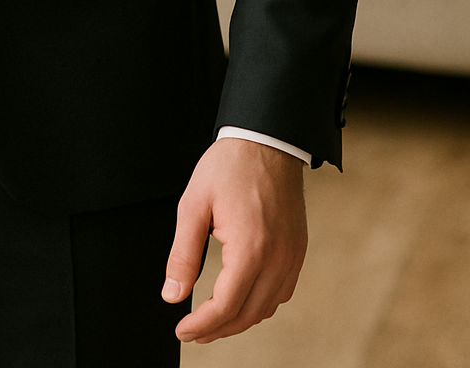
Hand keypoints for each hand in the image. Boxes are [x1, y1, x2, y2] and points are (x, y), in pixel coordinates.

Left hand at [162, 138, 307, 343]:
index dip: (201, 325)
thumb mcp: (194, 204)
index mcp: (250, 249)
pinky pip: (281, 292)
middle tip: (193, 331)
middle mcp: (277, 259)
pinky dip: (260, 304)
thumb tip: (172, 294)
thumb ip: (183, 254)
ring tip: (213, 319)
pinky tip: (242, 299)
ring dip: (239, 320)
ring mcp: (292, 256)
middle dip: (218, 329)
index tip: (182, 330)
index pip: (225, 306)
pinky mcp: (298, 250)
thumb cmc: (230, 166)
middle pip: (247, 314)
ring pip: (267, 308)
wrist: (267, 140)